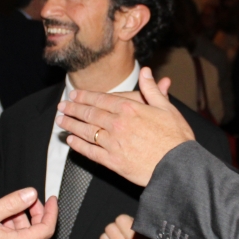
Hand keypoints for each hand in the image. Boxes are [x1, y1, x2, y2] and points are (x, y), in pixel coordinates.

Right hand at [0, 188, 57, 238]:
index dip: (52, 213)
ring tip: (9, 208)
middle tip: (30, 200)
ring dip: (23, 222)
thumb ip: (11, 203)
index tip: (52, 200)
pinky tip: (1, 220)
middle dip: (38, 216)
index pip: (46, 230)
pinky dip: (14, 231)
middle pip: (39, 236)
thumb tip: (31, 193)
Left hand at [56, 67, 192, 186]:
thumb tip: (146, 72)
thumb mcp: (167, 108)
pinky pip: (91, 152)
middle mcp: (118, 124)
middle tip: (62, 106)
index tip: (74, 95)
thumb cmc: (176, 138)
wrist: (178, 166)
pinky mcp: (113, 162)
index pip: (101, 99)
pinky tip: (71, 141)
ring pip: (86, 131)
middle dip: (73, 109)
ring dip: (71, 125)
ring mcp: (113, 143)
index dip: (85, 96)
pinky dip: (79, 146)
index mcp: (130, 109)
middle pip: (90, 114)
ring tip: (61, 121)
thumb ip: (152, 90)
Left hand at [98, 214, 167, 238]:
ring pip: (103, 238)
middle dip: (117, 228)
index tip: (129, 225)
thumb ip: (135, 224)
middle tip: (124, 233)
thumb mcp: (150, 233)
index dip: (125, 221)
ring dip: (111, 238)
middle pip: (110, 228)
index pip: (120, 220)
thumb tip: (121, 218)